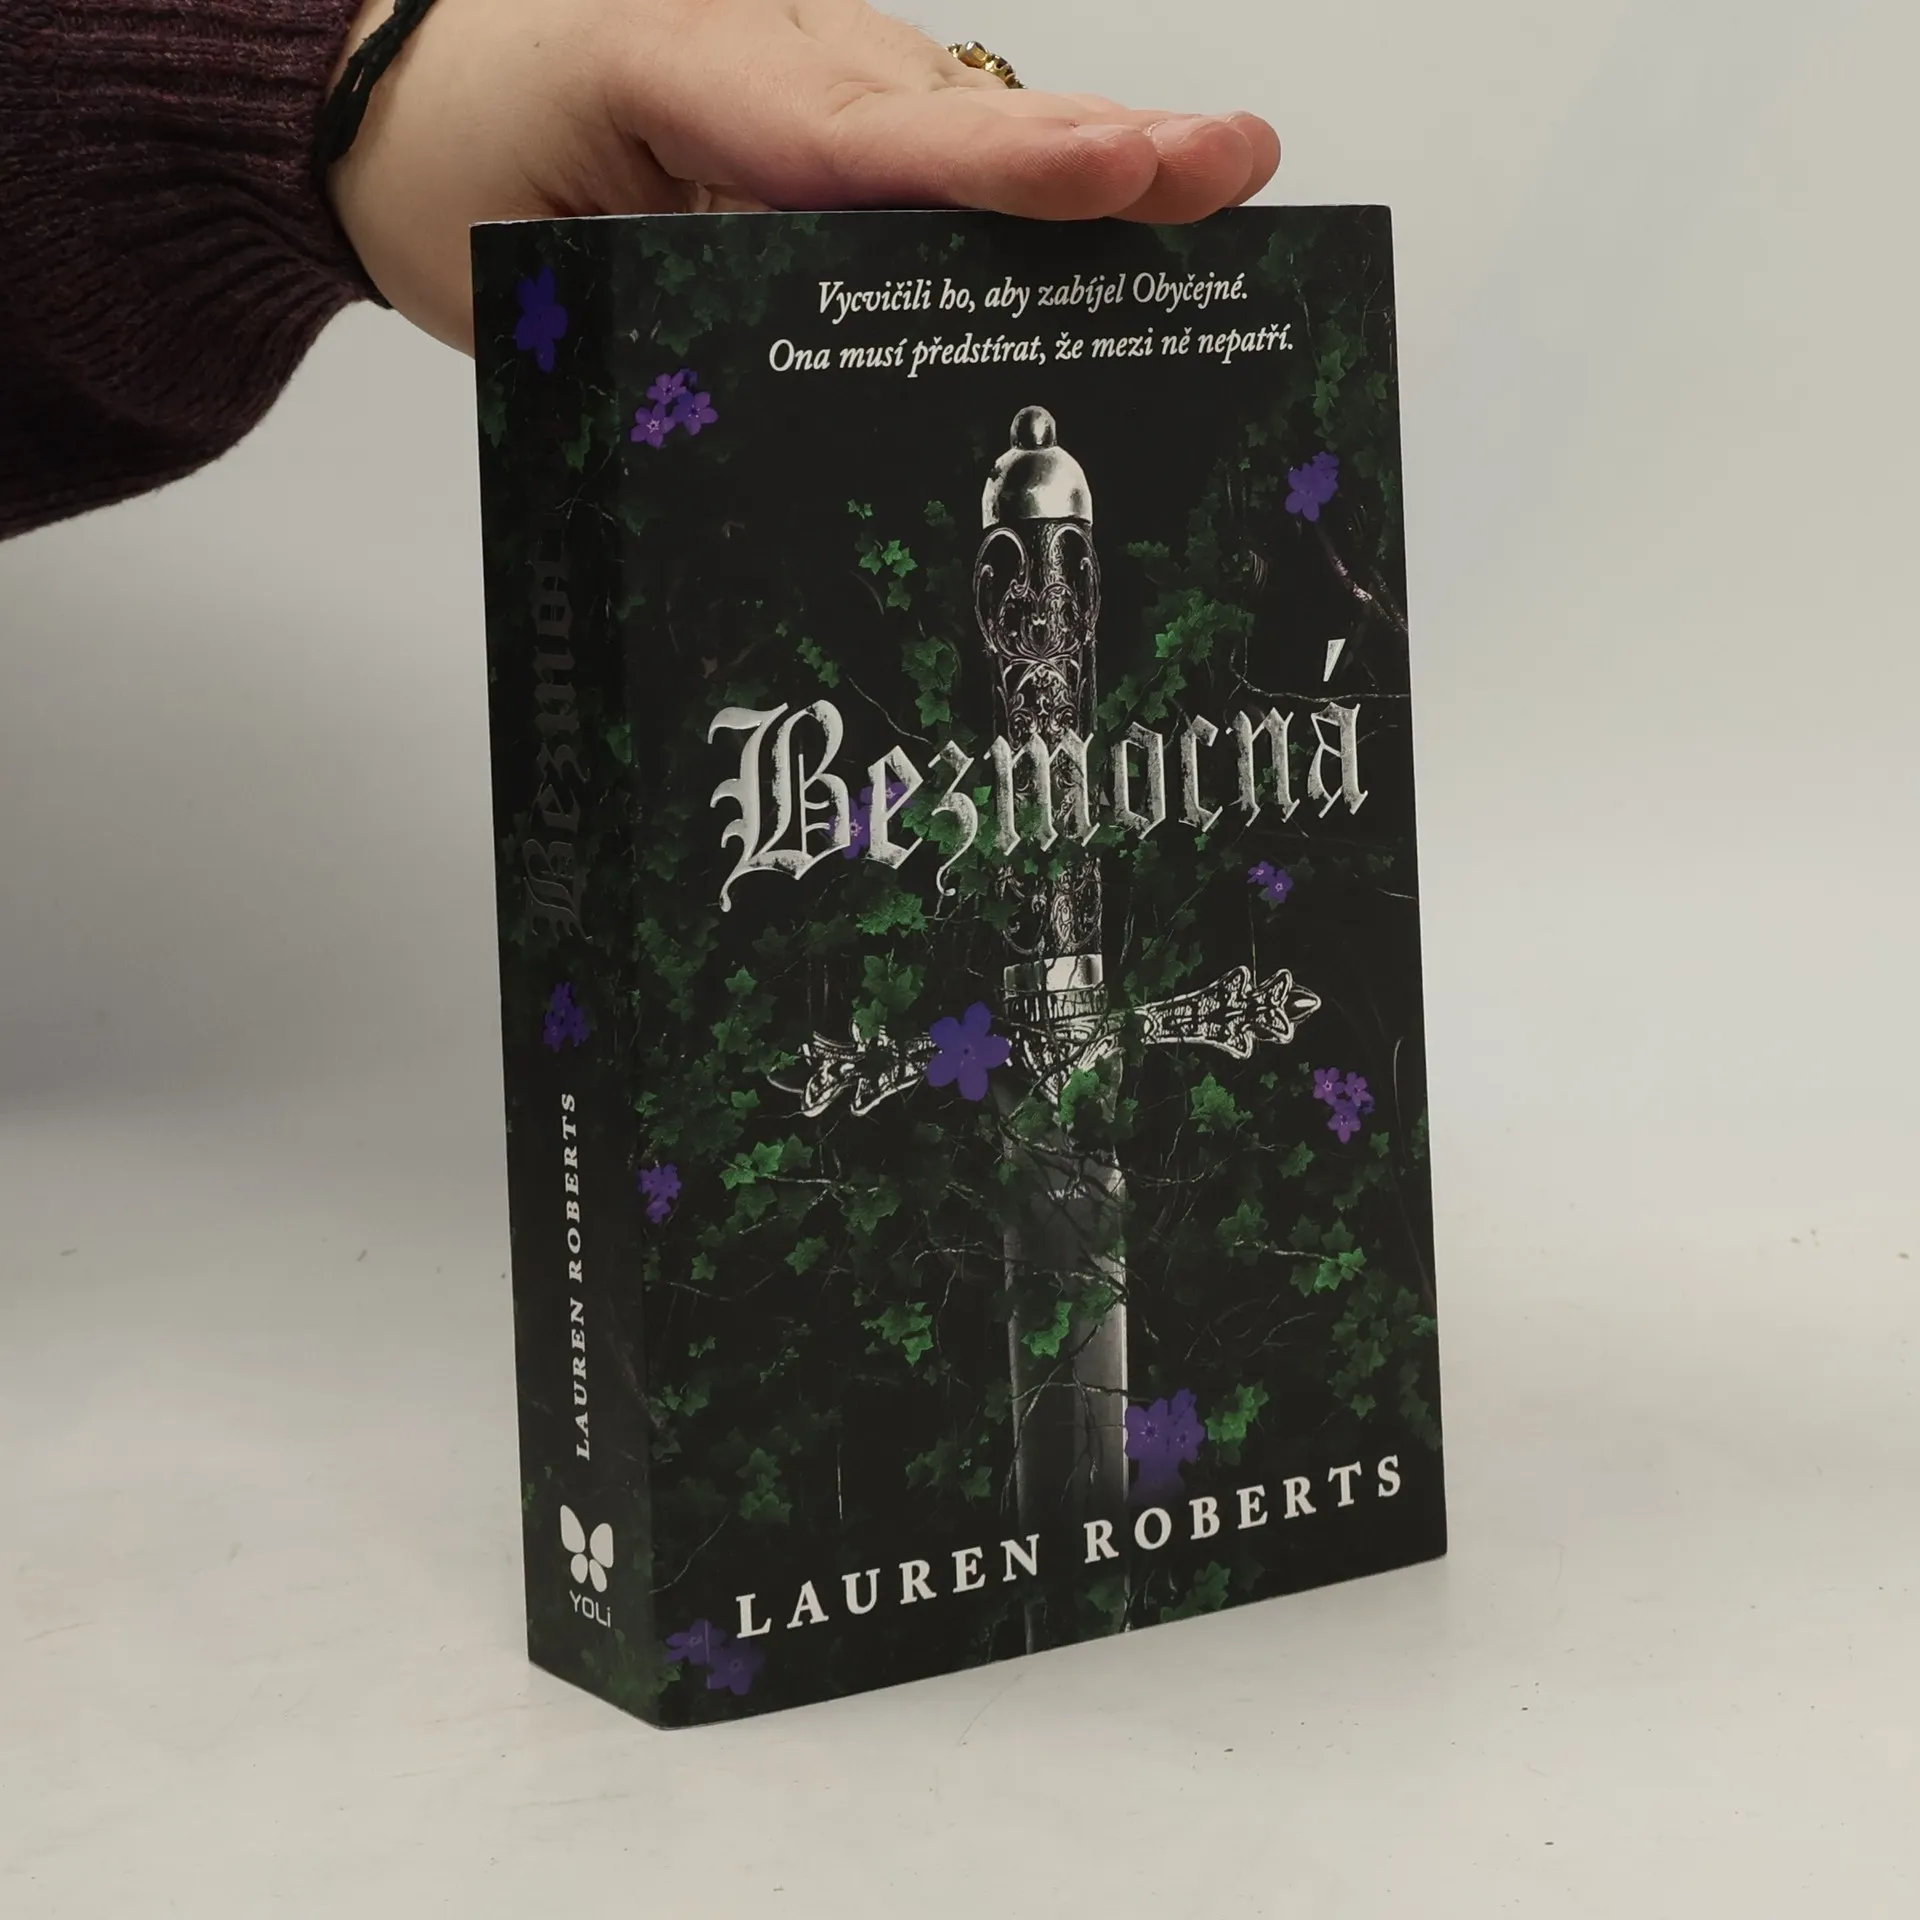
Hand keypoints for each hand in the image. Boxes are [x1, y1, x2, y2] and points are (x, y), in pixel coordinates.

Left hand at [324, 0, 1278, 353]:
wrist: (408, 92)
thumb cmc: (460, 165)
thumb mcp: (538, 256)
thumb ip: (679, 294)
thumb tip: (828, 369)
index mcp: (681, 68)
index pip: (856, 134)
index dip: (995, 165)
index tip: (1111, 168)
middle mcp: (770, 48)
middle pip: (951, 113)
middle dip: (1098, 149)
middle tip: (1229, 168)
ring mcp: (806, 64)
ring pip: (960, 115)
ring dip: (1090, 159)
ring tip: (1214, 180)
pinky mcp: (820, 101)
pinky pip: (932, 134)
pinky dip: (1025, 171)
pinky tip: (1121, 191)